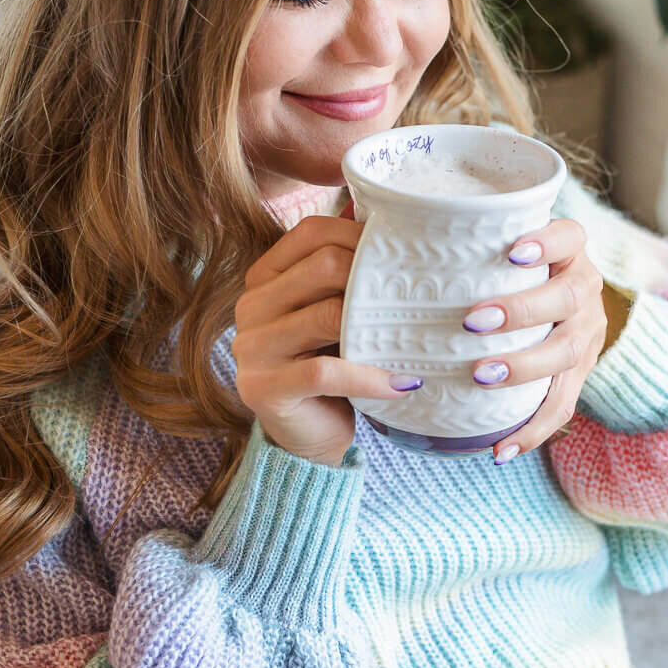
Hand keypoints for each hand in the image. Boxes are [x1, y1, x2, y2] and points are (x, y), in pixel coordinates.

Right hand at [232, 211, 423, 466]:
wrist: (308, 438)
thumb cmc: (330, 366)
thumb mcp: (334, 315)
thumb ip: (348, 277)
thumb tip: (406, 230)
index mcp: (264, 278)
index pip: (312, 233)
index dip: (361, 234)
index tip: (406, 250)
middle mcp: (249, 307)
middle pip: (323, 266)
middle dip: (375, 277)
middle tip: (418, 293)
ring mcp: (251, 348)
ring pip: (326, 315)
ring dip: (377, 325)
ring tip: (414, 335)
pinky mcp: (264, 389)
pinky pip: (326, 372)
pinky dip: (371, 377)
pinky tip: (404, 383)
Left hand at [463, 219, 606, 463]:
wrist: (553, 307)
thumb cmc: (500, 270)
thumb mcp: (493, 246)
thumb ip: (457, 238)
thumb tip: (368, 218)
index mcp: (568, 251)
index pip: (570, 236)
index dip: (547, 242)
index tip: (512, 251)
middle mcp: (585, 289)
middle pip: (568, 297)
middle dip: (522, 310)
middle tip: (473, 321)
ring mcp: (587, 333)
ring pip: (568, 352)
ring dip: (524, 367)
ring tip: (480, 376)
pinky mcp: (579, 375)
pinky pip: (561, 406)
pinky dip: (531, 430)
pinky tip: (500, 450)